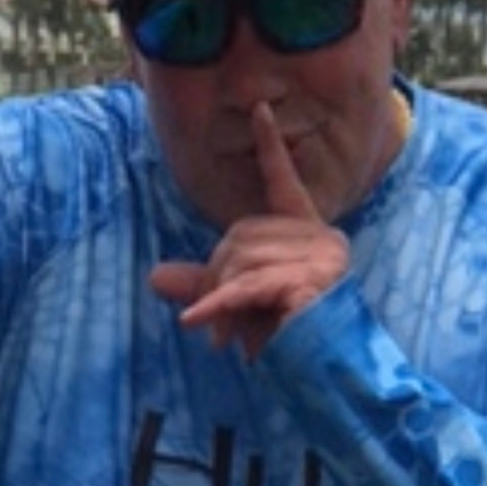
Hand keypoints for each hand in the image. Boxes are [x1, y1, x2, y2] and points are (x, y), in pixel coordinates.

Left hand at [150, 102, 349, 360]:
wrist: (332, 377)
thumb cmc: (291, 341)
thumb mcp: (242, 305)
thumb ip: (204, 284)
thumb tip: (154, 277)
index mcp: (308, 233)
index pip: (283, 182)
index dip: (270, 147)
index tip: (258, 108)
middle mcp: (322, 237)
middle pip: (240, 235)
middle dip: (215, 279)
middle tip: (211, 323)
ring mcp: (322, 258)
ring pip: (242, 261)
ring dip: (220, 302)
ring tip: (222, 339)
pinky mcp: (312, 284)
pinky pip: (249, 287)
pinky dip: (217, 305)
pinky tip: (194, 320)